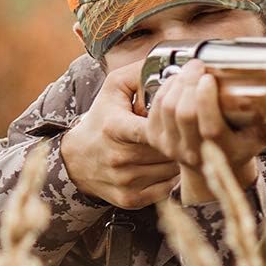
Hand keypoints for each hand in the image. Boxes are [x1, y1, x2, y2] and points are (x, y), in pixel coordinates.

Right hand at [60, 61, 179, 208]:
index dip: (173, 120)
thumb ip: (140, 73)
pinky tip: (166, 163)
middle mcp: (119, 158)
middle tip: (189, 128)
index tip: (183, 112)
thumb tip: (175, 65)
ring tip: (176, 144)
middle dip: (182, 137)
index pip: (152, 127)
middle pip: (169, 148)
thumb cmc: (101, 120)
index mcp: (115, 128)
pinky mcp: (131, 200)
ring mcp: (125, 181)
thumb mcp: (113, 89)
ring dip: (179, 156)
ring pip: (172, 169)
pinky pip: (167, 187)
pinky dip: (172, 175)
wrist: (76, 160)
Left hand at [144, 59, 265, 203]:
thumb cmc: (242, 143)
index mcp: (223, 152)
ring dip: (177, 82)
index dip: (205, 101)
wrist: (217, 164)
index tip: (209, 77)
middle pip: (183, 114)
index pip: (208, 128)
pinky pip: (155, 109)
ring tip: (190, 70)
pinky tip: (177, 81)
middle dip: (189, 82)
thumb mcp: (264, 134)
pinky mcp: (156, 140)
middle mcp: (194, 153)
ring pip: (166, 108)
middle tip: (199, 66)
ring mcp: (172, 148)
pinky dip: (164, 89)